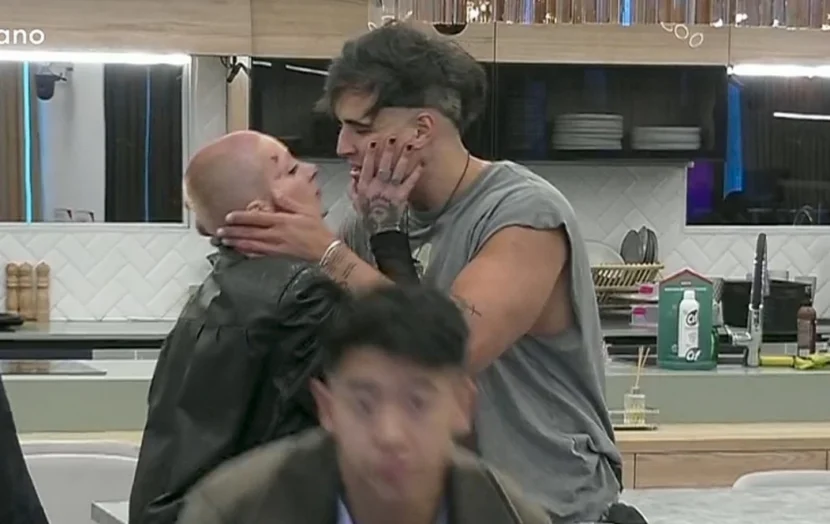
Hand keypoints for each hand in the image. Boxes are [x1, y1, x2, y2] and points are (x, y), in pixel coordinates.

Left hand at [217, 194, 335, 260]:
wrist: (327, 251)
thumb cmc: (318, 230)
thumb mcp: (306, 210)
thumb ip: (289, 201)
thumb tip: (274, 191)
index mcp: (282, 221)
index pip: (256, 218)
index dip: (241, 217)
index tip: (228, 217)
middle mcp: (276, 234)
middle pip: (249, 232)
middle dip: (232, 231)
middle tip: (218, 231)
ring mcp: (276, 247)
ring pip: (251, 245)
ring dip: (236, 243)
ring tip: (224, 241)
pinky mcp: (278, 257)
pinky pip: (259, 255)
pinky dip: (247, 254)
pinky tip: (239, 252)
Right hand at [350, 136, 421, 235]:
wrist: (380, 230)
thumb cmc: (368, 216)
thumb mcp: (356, 201)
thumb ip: (353, 186)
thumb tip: (353, 172)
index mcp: (365, 187)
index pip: (367, 167)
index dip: (370, 155)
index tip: (374, 142)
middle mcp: (377, 187)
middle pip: (383, 166)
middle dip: (388, 151)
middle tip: (393, 138)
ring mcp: (390, 191)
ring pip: (397, 171)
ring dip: (403, 158)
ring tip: (408, 146)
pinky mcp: (402, 197)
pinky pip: (409, 183)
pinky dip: (415, 173)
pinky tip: (421, 164)